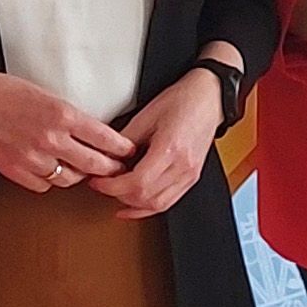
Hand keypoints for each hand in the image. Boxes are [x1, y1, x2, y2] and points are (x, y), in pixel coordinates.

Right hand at [0, 65, 135, 190]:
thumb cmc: (5, 92)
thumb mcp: (47, 95)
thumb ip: (69, 116)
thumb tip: (92, 132)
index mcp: (62, 114)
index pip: (105, 138)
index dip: (122, 149)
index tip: (129, 151)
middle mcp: (51, 138)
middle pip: (94, 165)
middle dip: (110, 170)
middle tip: (117, 170)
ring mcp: (33, 158)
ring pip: (70, 179)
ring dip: (79, 175)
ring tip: (82, 168)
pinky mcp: (16, 171)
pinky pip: (44, 185)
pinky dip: (50, 180)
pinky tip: (51, 169)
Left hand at [96, 69, 222, 219]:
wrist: (208, 98)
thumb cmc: (181, 101)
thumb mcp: (145, 116)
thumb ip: (124, 140)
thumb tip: (105, 158)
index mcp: (170, 149)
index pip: (137, 183)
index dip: (112, 187)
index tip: (98, 182)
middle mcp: (183, 167)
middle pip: (145, 197)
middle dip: (118, 195)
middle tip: (103, 184)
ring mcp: (190, 175)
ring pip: (157, 205)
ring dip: (133, 204)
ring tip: (116, 193)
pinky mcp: (191, 178)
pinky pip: (168, 202)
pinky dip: (148, 208)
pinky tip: (133, 207)